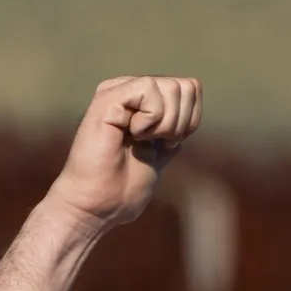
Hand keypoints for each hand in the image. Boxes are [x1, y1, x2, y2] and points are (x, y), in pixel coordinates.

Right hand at [43, 75, 200, 232]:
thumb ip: (171, 131)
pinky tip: (131, 133)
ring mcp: (118, 92)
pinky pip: (149, 89)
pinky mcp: (107, 98)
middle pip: (185, 87)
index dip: (191, 120)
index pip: (191, 89)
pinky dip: (151, 119)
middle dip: (181, 123)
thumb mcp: (159, 154)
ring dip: (165, 123)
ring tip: (139, 139)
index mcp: (143, 102)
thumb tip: (188, 113)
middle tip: (155, 142)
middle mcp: (130, 90)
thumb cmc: (124, 187)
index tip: (169, 143)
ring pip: (171, 87)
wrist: (98, 204)